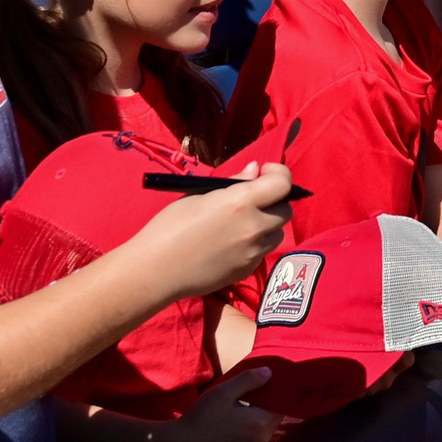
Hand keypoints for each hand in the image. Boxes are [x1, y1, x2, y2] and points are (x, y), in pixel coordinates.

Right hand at [125, 162, 294, 300]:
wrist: (155, 270)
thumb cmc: (170, 227)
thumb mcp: (199, 195)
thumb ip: (233, 183)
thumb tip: (255, 171)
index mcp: (241, 202)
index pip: (283, 184)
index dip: (278, 174)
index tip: (265, 172)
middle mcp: (254, 227)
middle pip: (286, 210)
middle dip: (275, 201)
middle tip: (254, 199)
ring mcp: (253, 252)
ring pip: (278, 233)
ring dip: (268, 224)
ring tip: (242, 223)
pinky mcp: (247, 271)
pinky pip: (262, 252)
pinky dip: (255, 244)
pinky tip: (232, 244)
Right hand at [148, 367, 285, 441]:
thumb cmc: (203, 416)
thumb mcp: (225, 391)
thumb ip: (249, 380)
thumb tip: (270, 373)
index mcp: (261, 423)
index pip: (281, 403)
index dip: (277, 389)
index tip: (270, 377)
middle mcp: (263, 438)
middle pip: (276, 414)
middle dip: (269, 400)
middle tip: (258, 384)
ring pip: (266, 424)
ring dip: (261, 411)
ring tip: (248, 397)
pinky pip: (257, 432)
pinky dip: (253, 422)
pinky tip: (240, 413)